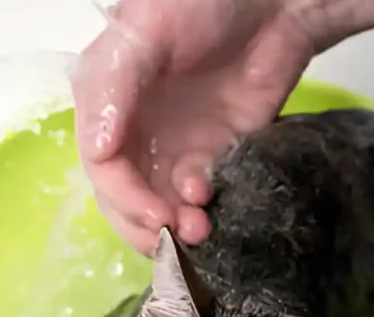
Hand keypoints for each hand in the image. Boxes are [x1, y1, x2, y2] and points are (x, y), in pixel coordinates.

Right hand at [70, 0, 318, 254]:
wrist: (276, 0)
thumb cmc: (201, 2)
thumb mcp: (145, 33)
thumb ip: (114, 88)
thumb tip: (98, 150)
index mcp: (105, 103)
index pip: (103, 168)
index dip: (125, 198)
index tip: (155, 215)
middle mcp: (132, 130)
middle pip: (123, 196)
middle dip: (145, 224)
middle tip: (176, 236)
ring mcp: (172, 144)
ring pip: (157, 204)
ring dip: (172, 226)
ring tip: (200, 230)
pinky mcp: (211, 153)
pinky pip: (195, 196)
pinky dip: (199, 208)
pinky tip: (212, 199)